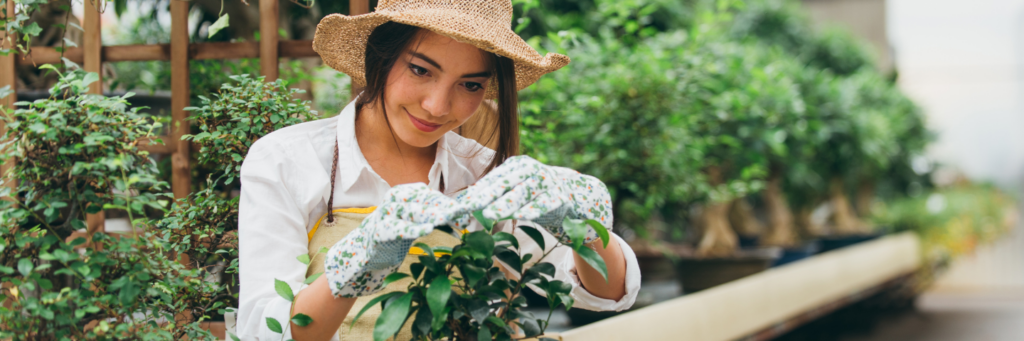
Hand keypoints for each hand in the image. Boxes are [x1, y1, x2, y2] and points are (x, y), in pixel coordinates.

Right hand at [325, 183, 460, 296]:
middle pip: (424, 201)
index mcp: (406, 193)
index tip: (466, 213)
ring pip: (411, 212)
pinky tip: (426, 231)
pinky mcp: (379, 230)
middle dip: (444, 208)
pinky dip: (412, 229)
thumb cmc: (397, 231)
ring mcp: (385, 213)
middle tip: (462, 214)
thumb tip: (465, 217)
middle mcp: (395, 199)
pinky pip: (397, 228)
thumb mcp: (418, 221)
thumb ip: (437, 217)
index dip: (449, 204)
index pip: (431, 196)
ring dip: (430, 214)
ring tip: (445, 218)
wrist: (367, 248)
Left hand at [457, 156, 612, 243]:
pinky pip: (546, 203)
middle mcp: (532, 170)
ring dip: (507, 204)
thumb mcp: (518, 192)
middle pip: (506, 184)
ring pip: (524, 193)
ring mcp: (548, 181)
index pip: (494, 180)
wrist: (578, 197)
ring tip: (491, 214)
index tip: (462, 205)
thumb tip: (467, 201)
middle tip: (470, 207)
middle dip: (487, 195)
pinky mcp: (562, 195)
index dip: (477, 192)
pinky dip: (534, 209)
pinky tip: (523, 216)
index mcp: (518, 166)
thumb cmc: (540, 196)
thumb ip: (497, 195)